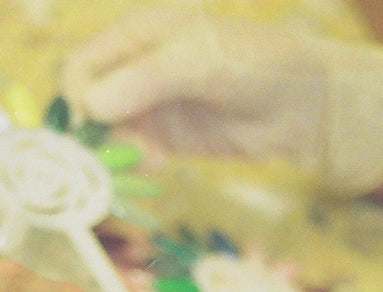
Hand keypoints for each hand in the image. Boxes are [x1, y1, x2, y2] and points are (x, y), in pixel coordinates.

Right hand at [60, 7, 382, 193]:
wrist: (306, 105)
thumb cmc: (256, 64)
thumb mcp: (199, 61)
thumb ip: (145, 79)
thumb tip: (92, 106)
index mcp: (137, 34)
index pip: (81, 66)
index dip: (77, 97)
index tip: (90, 127)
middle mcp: (135, 68)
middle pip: (86, 104)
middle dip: (89, 134)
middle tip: (102, 161)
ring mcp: (149, 105)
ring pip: (105, 135)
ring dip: (113, 154)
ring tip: (145, 161)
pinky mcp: (164, 139)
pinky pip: (130, 155)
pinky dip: (134, 166)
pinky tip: (159, 165)